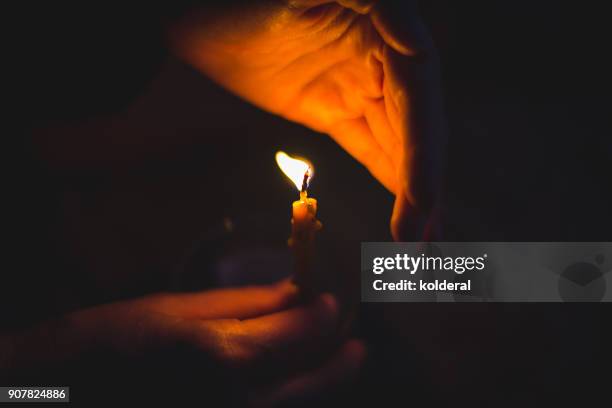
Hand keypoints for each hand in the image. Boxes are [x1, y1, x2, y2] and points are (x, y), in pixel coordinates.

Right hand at [4, 281, 364, 405]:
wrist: (70, 386)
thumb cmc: (122, 334)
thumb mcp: (185, 306)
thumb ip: (250, 302)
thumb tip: (299, 291)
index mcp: (223, 356)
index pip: (298, 333)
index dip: (323, 312)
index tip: (334, 299)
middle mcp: (236, 401)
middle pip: (311, 382)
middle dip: (339, 359)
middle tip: (357, 341)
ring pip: (297, 404)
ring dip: (323, 381)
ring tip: (340, 358)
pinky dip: (294, 396)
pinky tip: (300, 379)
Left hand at [169, 0, 445, 239]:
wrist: (193, 22)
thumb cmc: (238, 3)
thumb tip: (414, 36)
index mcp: (380, 26)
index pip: (419, 94)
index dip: (426, 148)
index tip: (422, 199)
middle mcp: (379, 57)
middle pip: (416, 125)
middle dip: (425, 183)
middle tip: (426, 242)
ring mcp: (355, 83)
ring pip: (397, 141)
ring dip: (413, 190)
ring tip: (420, 241)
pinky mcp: (332, 106)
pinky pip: (369, 145)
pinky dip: (389, 177)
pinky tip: (403, 209)